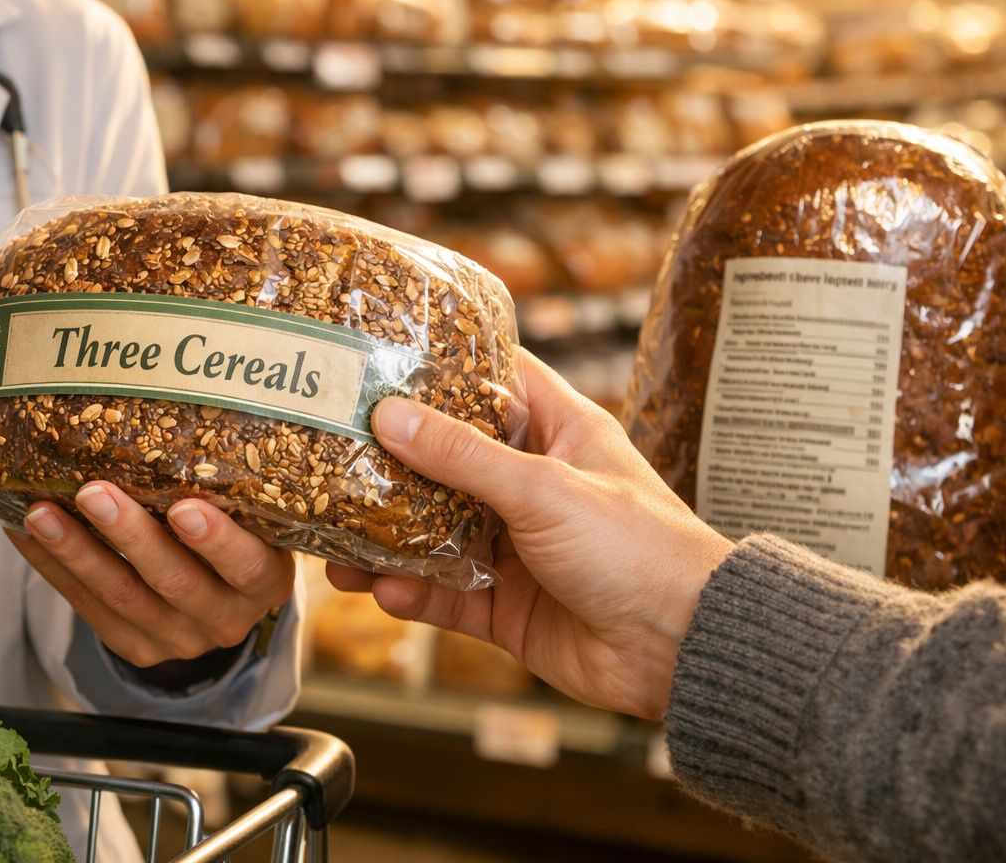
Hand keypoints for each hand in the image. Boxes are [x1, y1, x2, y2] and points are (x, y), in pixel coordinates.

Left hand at [7, 483, 294, 669]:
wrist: (218, 599)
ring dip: (76, 551)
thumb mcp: (251, 518)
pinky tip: (24, 532)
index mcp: (264, 581)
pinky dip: (53, 568)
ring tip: (41, 512)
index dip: (217, 541)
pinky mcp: (133, 644)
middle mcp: (225, 617)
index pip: (247, 566)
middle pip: (174, 581)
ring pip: (121, 596)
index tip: (184, 507)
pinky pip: (87, 607)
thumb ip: (227, 488)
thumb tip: (170, 411)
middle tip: (94, 493)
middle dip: (130, 536)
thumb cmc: (237, 533)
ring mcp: (177, 638)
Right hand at [327, 351, 732, 719]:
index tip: (376, 355)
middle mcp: (530, 483)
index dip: (438, 364)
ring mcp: (514, 545)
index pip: (491, 378)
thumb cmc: (640, 549)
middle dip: (387, 460)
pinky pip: (441, 594)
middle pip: (443, 459)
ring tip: (330, 535)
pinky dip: (408, 593)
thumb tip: (390, 415)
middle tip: (324, 451)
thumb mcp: (545, 488)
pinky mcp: (504, 604)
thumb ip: (463, 456)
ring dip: (382, 535)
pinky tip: (378, 588)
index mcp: (557, 431)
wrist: (682, 650)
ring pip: (430, 531)